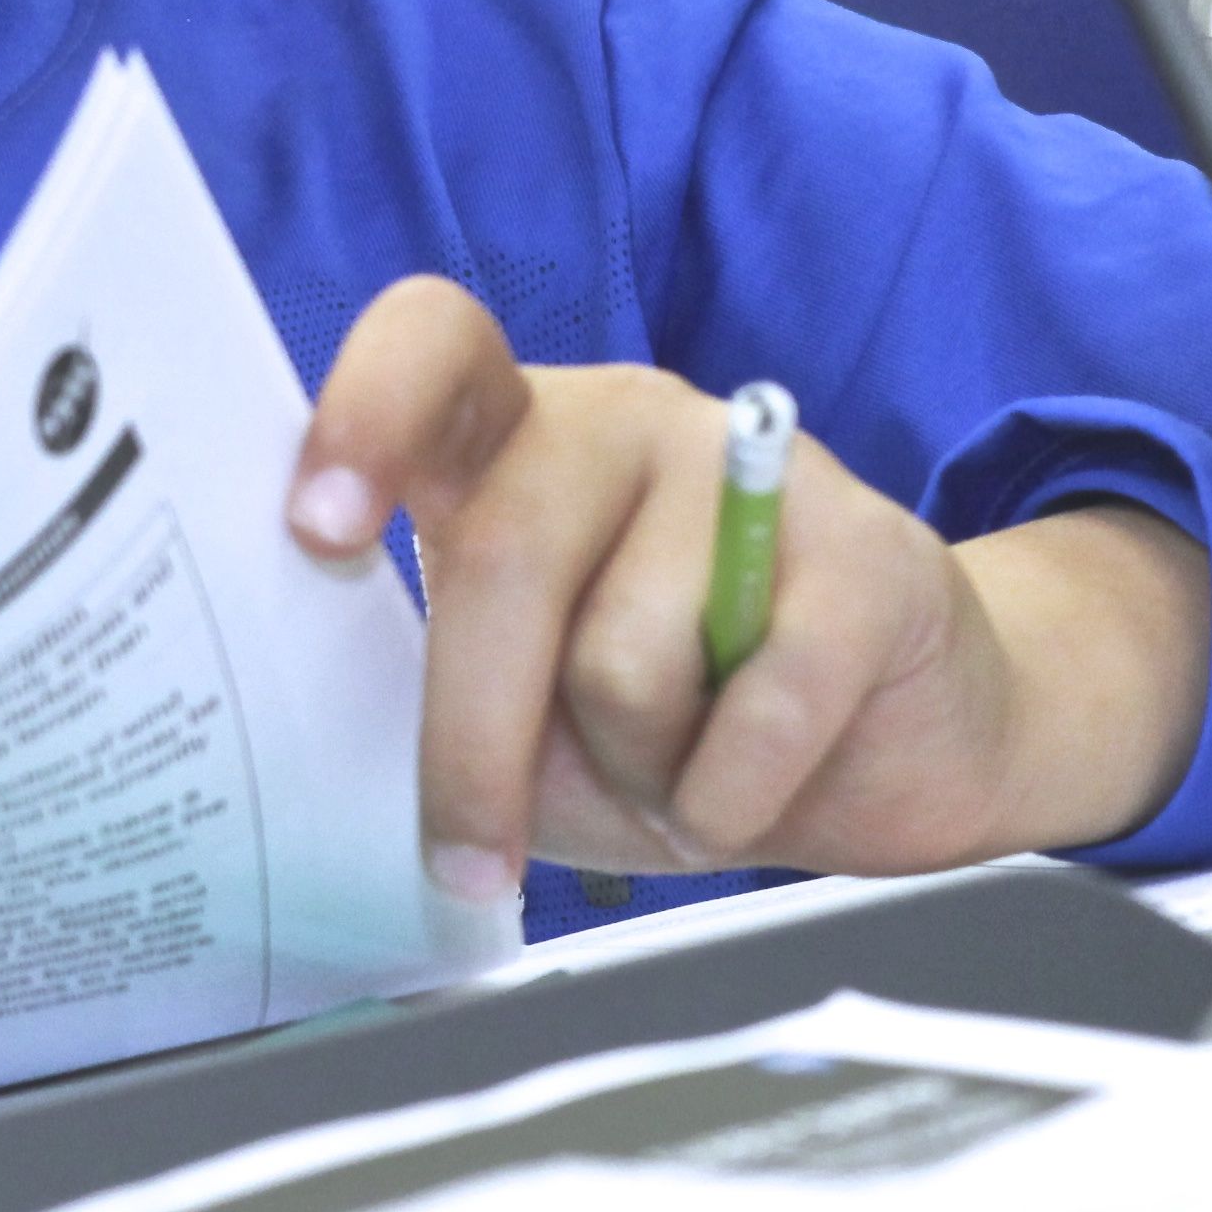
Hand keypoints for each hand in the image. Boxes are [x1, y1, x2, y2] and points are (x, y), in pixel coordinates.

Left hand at [285, 278, 1211, 899]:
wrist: (896, 745)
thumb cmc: (677, 727)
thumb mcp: (528, 725)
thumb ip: (443, 703)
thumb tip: (326, 753)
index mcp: (513, 439)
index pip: (431, 348)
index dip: (365, 418)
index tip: (315, 532)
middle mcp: (622, 422)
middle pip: (509, 552)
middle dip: (473, 740)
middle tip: (469, 863)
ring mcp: (751, 469)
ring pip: (626, 656)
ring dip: (638, 773)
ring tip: (673, 775)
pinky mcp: (866, 551)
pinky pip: (762, 704)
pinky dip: (733, 797)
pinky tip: (748, 790)